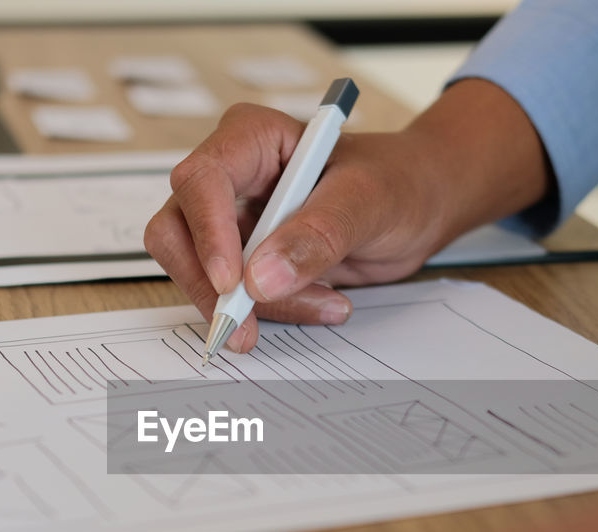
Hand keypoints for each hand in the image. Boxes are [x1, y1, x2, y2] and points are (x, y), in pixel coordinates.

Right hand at [144, 79, 549, 352]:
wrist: (419, 205)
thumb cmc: (398, 181)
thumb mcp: (368, 201)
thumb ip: (317, 235)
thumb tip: (260, 277)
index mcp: (252, 138)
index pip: (202, 181)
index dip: (208, 234)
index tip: (234, 282)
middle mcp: (230, 176)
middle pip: (178, 232)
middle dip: (210, 285)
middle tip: (247, 327)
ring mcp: (231, 219)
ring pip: (199, 273)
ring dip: (251, 304)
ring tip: (323, 305)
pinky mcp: (243, 257)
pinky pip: (232, 295)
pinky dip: (270, 310)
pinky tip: (320, 304)